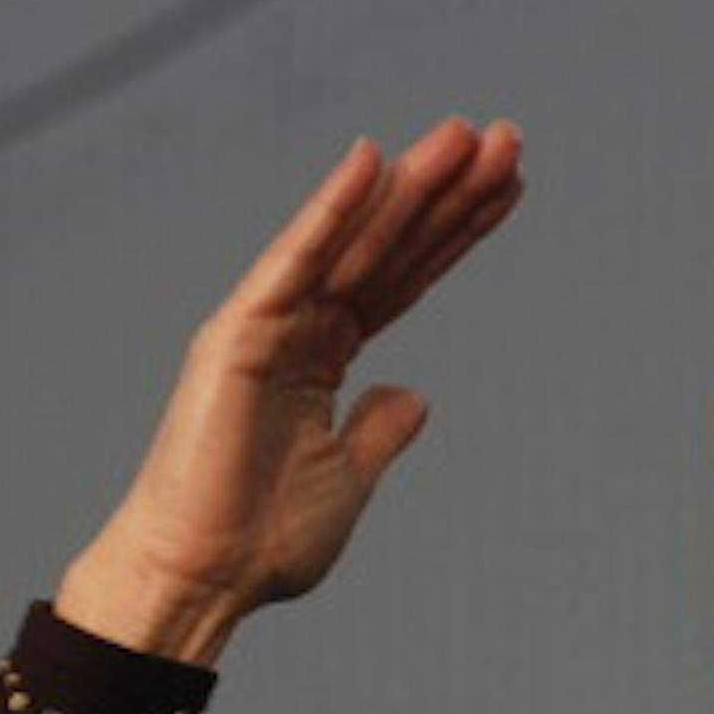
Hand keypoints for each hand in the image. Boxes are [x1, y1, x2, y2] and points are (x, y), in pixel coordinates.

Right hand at [56, 118, 523, 662]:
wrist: (205, 577)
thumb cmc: (264, 538)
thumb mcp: (349, 477)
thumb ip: (379, 429)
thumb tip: (413, 394)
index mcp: (325, 357)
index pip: (404, 278)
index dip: (455, 232)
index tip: (508, 185)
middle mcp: (299, 328)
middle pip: (390, 247)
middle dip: (448, 194)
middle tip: (506, 137)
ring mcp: (269, 325)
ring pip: (354, 243)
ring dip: (410, 186)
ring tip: (466, 136)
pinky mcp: (240, 334)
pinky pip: (295, 262)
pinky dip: (331, 211)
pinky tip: (374, 161)